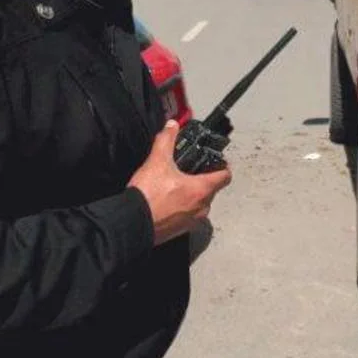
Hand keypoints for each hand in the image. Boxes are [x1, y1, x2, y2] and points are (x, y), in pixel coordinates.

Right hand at [128, 120, 231, 245]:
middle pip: (211, 190)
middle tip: (190, 172)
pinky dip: (181, 209)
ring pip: (199, 204)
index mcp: (202, 189)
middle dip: (203, 181)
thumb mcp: (157, 161)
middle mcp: (202, 208)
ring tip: (176, 187)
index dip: (223, 167)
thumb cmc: (149, 194)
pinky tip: (167, 202)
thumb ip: (166, 141)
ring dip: (192, 196)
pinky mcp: (180, 232)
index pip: (225, 177)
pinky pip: (187, 217)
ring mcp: (192, 222)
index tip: (217, 162)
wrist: (131, 224)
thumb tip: (172, 125)